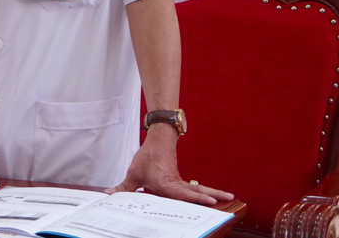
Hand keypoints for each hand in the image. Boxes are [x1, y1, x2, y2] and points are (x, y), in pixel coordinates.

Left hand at [106, 124, 232, 205]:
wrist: (158, 138)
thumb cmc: (148, 156)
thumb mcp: (134, 174)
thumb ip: (123, 188)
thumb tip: (110, 195)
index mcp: (166, 184)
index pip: (183, 194)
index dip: (196, 198)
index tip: (210, 200)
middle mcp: (176, 184)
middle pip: (196, 191)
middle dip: (211, 196)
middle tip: (227, 199)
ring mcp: (180, 181)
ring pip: (198, 189)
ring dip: (212, 192)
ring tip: (228, 196)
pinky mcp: (181, 180)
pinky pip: (194, 189)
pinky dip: (204, 193)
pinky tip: (213, 198)